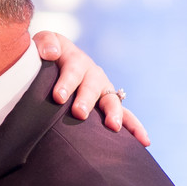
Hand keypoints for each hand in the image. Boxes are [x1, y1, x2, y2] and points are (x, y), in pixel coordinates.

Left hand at [34, 31, 151, 146]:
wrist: (51, 66)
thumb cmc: (43, 58)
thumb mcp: (42, 44)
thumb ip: (45, 43)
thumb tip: (51, 53)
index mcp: (75, 60)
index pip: (73, 69)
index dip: (67, 82)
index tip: (58, 97)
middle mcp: (92, 74)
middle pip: (93, 86)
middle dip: (87, 100)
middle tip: (79, 113)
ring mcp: (103, 90)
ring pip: (111, 101)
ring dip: (114, 113)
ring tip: (113, 126)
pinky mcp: (108, 106)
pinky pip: (126, 116)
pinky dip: (134, 128)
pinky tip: (144, 142)